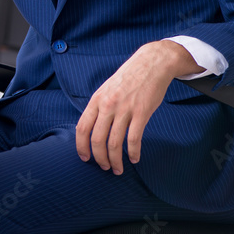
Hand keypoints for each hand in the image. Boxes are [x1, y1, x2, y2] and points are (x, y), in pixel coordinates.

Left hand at [75, 40, 201, 174]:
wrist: (151, 64)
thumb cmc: (128, 78)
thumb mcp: (106, 89)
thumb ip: (98, 107)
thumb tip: (90, 127)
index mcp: (97, 100)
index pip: (82, 128)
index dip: (81, 146)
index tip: (84, 158)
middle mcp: (108, 105)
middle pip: (97, 139)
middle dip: (99, 158)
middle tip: (104, 168)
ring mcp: (125, 109)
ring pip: (115, 143)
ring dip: (115, 160)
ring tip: (118, 169)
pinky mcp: (142, 113)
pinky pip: (134, 139)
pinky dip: (133, 153)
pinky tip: (134, 158)